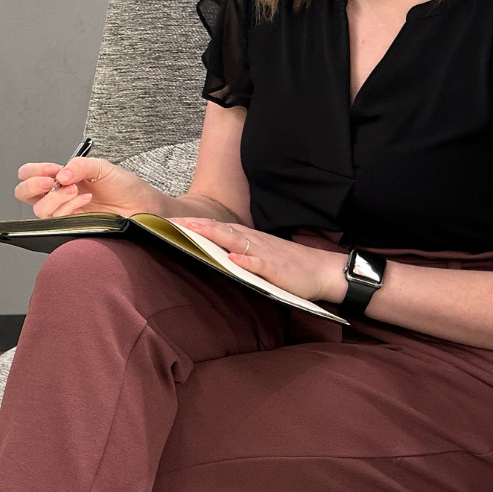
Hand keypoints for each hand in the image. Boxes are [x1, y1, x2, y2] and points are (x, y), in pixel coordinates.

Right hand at [15, 156, 156, 218]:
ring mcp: (64, 213)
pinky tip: (86, 200)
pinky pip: (57, 222)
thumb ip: (79, 165)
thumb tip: (60, 174)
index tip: (53, 169)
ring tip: (77, 190)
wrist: (143, 205)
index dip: (35, 171)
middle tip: (51, 182)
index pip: (29, 174)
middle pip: (24, 194)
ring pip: (40, 210)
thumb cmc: (124, 186)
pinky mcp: (72, 227)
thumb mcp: (101, 166)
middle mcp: (58, 195)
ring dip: (57, 197)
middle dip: (33, 186)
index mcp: (61, 178)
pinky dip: (69, 208)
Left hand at [170, 218, 346, 302]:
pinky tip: (233, 259)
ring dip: (214, 236)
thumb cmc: (290, 264)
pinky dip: (246, 261)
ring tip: (193, 232)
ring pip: (236, 242)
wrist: (322, 270)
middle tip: (171, 222)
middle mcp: (254, 242)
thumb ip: (238, 252)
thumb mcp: (260, 255)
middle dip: (196, 225)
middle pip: (221, 229)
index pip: (217, 227)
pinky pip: (260, 264)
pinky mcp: (277, 270)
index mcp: (248, 239)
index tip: (170, 221)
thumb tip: (214, 252)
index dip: (194, 224)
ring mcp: (265, 254)